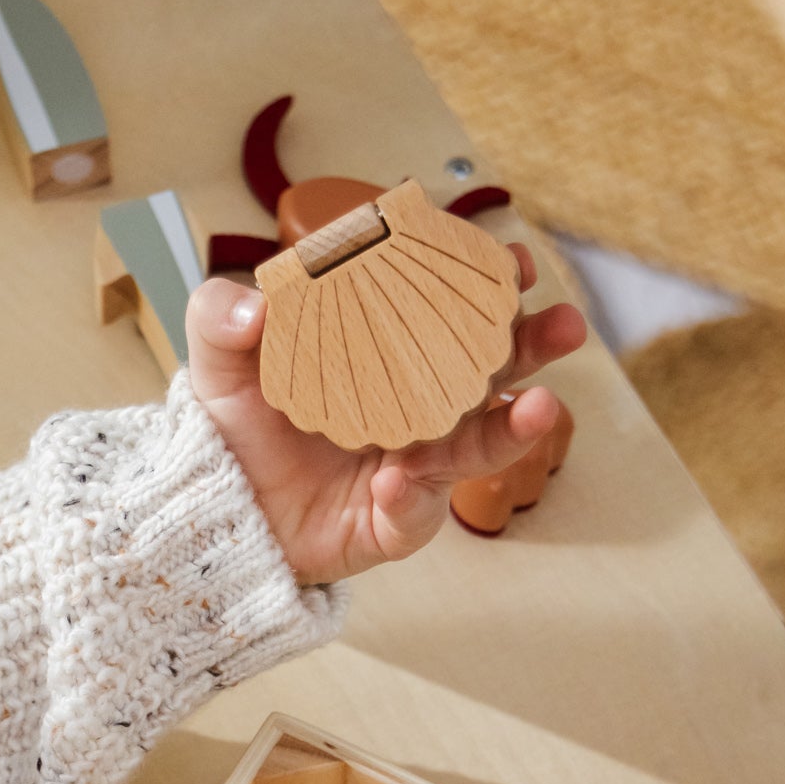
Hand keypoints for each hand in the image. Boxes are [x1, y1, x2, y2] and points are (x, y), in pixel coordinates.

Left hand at [186, 244, 587, 586]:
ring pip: (475, 446)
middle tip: (567, 324)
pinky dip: (408, 495)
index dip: (485, 284)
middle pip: (488, 373)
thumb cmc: (236, 427)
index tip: (513, 261)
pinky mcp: (393, 522)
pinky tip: (392, 477)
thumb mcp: (217, 359)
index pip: (448, 310)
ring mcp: (414, 465)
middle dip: (532, 347)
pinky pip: (413, 510)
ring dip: (512, 429)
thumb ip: (221, 315)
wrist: (220, 509)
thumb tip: (256, 308)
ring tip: (541, 408)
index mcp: (389, 352)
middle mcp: (417, 406)